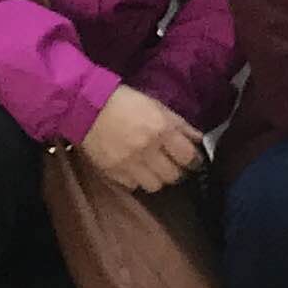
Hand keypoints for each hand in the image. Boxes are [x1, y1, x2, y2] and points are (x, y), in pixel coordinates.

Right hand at [77, 83, 202, 194]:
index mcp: (162, 130)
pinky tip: (137, 170)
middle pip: (173, 176)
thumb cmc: (127, 102)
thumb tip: (199, 139)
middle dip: (178, 172)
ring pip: (154, 186)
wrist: (89, 108)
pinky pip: (132, 186)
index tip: (195, 161)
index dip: (195, 161)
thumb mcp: (159, 107)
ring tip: (156, 170)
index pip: (188, 157)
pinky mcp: (112, 172)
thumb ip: (181, 125)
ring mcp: (129, 164)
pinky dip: (137, 180)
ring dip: (158, 179)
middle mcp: (147, 150)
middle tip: (175, 166)